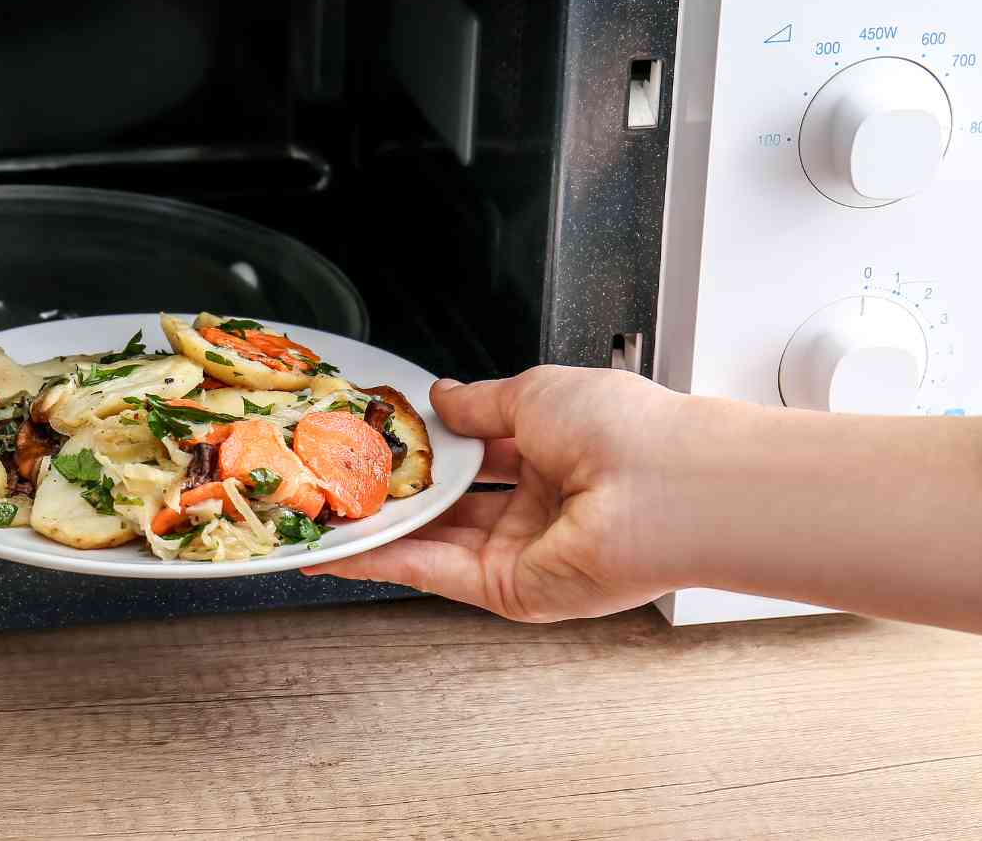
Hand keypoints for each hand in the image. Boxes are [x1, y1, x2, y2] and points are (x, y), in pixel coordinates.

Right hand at [305, 366, 690, 621]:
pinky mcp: (509, 590)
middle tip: (335, 480)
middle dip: (392, 493)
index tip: (376, 440)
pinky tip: (341, 549)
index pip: (474, 452)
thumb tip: (442, 397)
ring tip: (319, 515)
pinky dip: (385, 562)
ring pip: (433, 541)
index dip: (425, 447)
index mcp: (553, 450)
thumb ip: (479, 404)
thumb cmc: (621, 430)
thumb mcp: (534, 392)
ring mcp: (523, 550)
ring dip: (376, 530)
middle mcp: (539, 504)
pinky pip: (435, 573)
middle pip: (448, 502)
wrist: (663, 487)